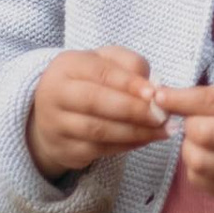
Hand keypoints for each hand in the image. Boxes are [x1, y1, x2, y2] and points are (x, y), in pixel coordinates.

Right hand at [26, 46, 167, 177]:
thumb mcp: (105, 62)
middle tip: (162, 115)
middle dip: (133, 110)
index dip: (129, 83)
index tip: (154, 93)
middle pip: (96, 102)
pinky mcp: (63, 150)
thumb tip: (152, 86)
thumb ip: (129, 64)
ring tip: (161, 130)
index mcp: (67, 66)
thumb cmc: (88, 81)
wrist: (51, 112)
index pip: (100, 72)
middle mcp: (54, 94)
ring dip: (135, 132)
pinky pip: (98, 150)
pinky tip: (145, 140)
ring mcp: (55, 125)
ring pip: (98, 130)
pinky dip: (126, 146)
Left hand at [148, 75, 213, 200]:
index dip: (180, 99)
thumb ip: (204, 95)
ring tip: (199, 142)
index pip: (212, 101)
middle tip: (195, 122)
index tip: (159, 97)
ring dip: (189, 149)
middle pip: (205, 134)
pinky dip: (194, 169)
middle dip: (189, 126)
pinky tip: (205, 157)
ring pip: (201, 162)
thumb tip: (159, 99)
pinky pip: (202, 183)